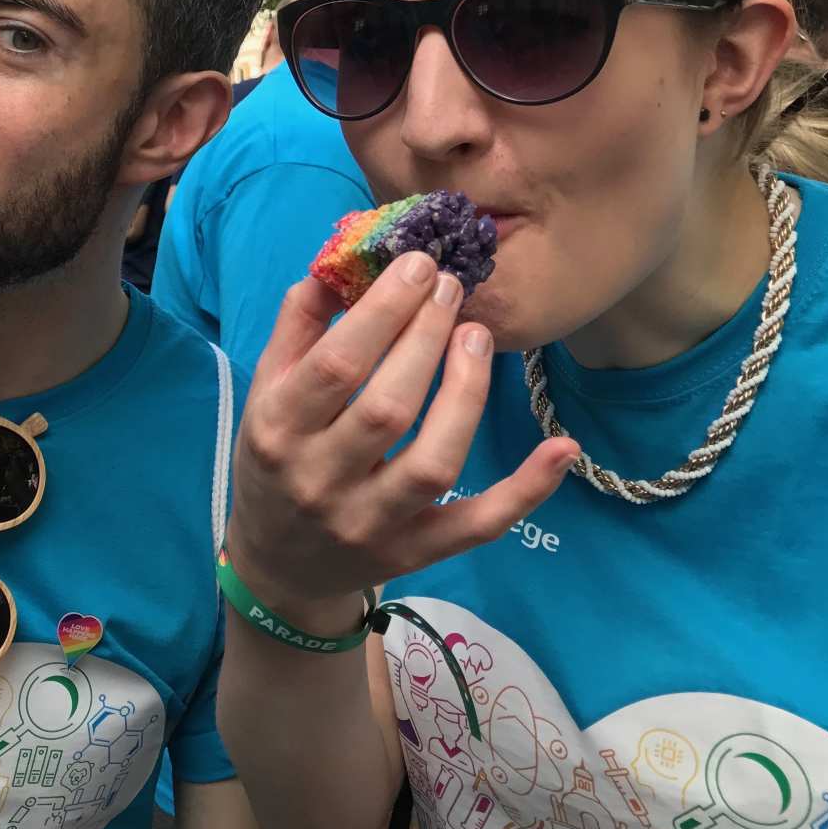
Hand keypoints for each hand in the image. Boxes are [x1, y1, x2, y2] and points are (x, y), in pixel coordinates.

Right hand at [224, 254, 576, 624]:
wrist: (278, 564)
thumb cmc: (273, 459)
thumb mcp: (265, 391)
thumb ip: (298, 326)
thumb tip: (341, 264)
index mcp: (277, 432)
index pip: (336, 366)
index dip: (383, 312)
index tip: (418, 267)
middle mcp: (321, 482)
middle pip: (388, 408)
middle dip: (427, 338)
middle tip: (451, 286)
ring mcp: (371, 524)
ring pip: (434, 461)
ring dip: (467, 394)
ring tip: (477, 336)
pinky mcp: (416, 554)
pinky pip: (478, 526)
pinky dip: (525, 490)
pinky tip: (562, 446)